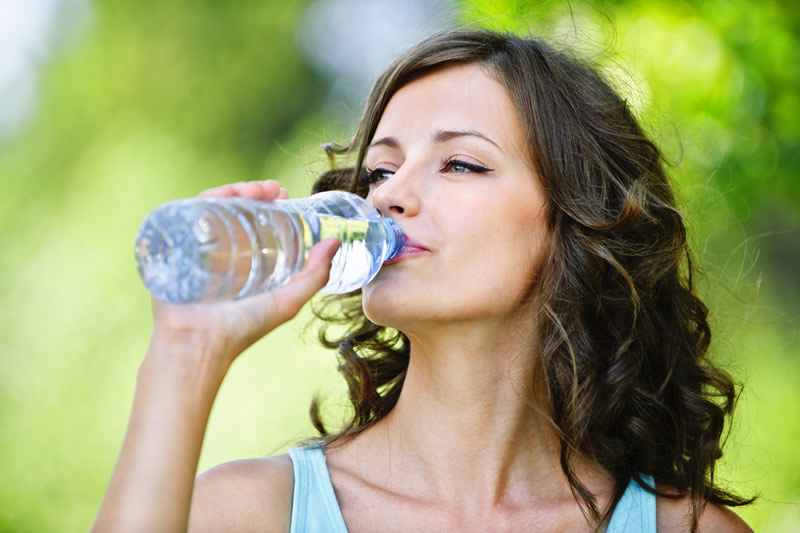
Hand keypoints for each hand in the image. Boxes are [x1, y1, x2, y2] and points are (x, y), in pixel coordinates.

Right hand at [149, 180, 339, 371]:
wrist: (197, 344)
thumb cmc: (242, 329)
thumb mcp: (288, 301)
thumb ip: (315, 275)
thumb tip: (335, 241)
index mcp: (243, 262)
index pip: (254, 221)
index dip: (269, 203)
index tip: (283, 194)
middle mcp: (219, 252)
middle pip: (234, 209)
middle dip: (253, 192)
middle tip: (272, 189)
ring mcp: (196, 247)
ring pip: (213, 207)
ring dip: (233, 191)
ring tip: (253, 189)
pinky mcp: (174, 247)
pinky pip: (187, 214)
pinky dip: (205, 199)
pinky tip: (223, 194)